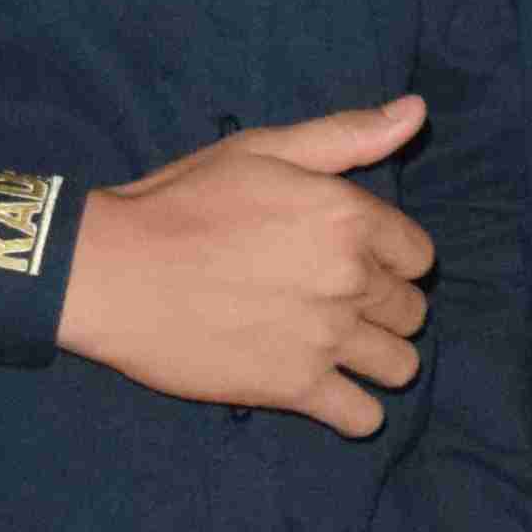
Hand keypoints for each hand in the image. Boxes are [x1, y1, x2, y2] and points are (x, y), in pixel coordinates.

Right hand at [62, 94, 437, 436]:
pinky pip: (362, 418)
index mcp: (349, 218)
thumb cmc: (182, 203)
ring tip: (341, 349)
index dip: (393, 259)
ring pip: (400, 365)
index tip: (357, 262)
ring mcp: (325, 338)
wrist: (111, 271)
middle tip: (337, 304)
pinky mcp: (292, 388)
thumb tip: (416, 113)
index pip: (419, 256)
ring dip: (379, 359)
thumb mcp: (263, 149)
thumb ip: (347, 135)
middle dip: (385, 308)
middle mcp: (349, 279)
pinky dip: (355, 412)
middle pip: (410, 311)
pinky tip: (332, 395)